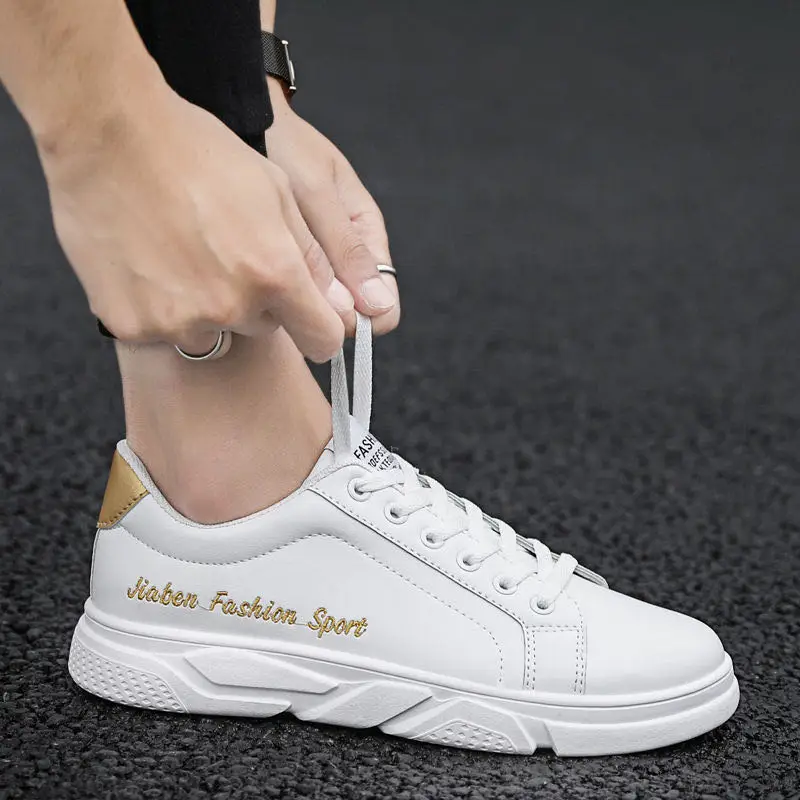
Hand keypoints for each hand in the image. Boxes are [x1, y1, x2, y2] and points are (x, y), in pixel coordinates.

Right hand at [40, 83, 352, 361]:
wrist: (104, 135)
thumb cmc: (196, 153)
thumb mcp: (276, 192)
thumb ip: (314, 257)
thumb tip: (346, 307)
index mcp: (275, 274)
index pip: (323, 340)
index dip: (321, 327)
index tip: (311, 316)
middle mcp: (230, 307)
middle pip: (265, 328)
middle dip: (258, 301)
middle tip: (226, 252)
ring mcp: (178, 321)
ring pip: (213, 332)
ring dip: (208, 308)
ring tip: (182, 253)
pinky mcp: (132, 325)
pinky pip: (163, 331)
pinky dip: (160, 307)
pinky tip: (148, 262)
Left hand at [266, 80, 399, 335]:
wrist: (238, 116)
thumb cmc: (280, 144)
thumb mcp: (314, 193)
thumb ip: (344, 250)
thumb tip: (379, 307)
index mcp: (367, 235)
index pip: (382, 306)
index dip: (357, 320)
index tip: (321, 312)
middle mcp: (347, 252)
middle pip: (349, 314)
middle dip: (321, 312)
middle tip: (280, 286)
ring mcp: (317, 258)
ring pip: (319, 308)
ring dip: (295, 304)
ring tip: (259, 275)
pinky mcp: (285, 263)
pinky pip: (292, 296)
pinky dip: (275, 295)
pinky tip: (250, 277)